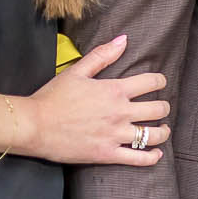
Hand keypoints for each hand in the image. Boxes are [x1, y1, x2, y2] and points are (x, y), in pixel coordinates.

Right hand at [23, 34, 170, 165]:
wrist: (33, 125)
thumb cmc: (52, 97)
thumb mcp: (77, 71)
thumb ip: (102, 55)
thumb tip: (124, 40)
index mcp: (114, 90)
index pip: (151, 82)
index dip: (160, 81)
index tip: (160, 83)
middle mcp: (119, 112)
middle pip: (158, 109)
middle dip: (164, 107)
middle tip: (160, 107)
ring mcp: (115, 135)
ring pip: (153, 135)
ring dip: (163, 131)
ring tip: (162, 129)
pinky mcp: (107, 154)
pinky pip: (138, 158)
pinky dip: (151, 157)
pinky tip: (156, 154)